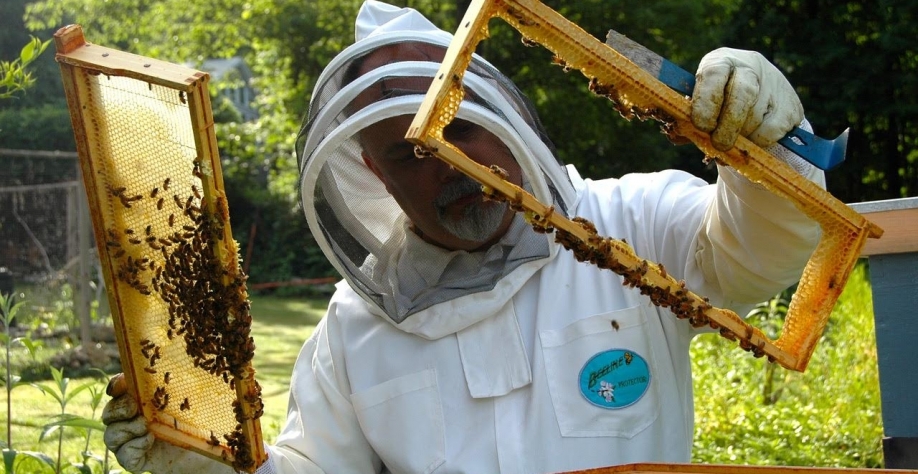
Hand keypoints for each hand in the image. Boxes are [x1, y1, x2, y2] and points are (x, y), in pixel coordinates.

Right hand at [102, 374, 232, 473]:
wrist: (205, 449)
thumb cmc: (199, 419)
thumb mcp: (191, 395)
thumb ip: (181, 380)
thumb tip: (187, 358)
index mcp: (140, 401)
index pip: (117, 389)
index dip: (116, 385)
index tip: (121, 384)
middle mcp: (130, 421)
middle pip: (108, 413)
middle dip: (118, 409)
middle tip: (134, 408)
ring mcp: (131, 442)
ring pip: (111, 436)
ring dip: (126, 429)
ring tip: (145, 426)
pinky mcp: (136, 460)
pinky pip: (123, 455)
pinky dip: (133, 447)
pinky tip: (150, 441)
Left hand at [691, 48, 803, 150]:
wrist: (759, 97)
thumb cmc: (718, 103)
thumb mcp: (701, 104)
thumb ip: (687, 120)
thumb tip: (677, 135)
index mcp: (720, 61)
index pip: (713, 74)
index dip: (706, 102)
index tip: (701, 125)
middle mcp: (750, 65)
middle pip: (742, 94)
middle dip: (728, 125)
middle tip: (719, 145)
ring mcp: (775, 83)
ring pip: (756, 117)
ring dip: (742, 137)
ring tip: (734, 141)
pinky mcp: (791, 105)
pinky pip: (772, 130)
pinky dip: (759, 142)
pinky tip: (752, 139)